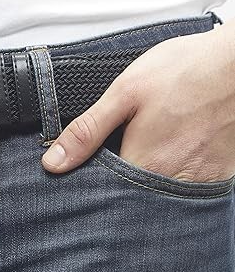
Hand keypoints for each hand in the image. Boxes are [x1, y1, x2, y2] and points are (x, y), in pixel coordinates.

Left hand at [41, 19, 234, 182]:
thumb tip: (54, 163)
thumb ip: (87, 131)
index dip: (89, 188)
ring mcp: (199, 181)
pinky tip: (169, 155)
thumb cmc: (186, 71)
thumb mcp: (125, 93)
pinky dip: (171, 178)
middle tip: (119, 160)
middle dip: (117, 188)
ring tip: (146, 153)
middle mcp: (172, 181)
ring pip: (158, 195)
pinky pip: (186, 189)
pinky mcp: (219, 175)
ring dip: (144, 183)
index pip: (103, 195)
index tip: (84, 175)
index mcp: (144, 163)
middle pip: (131, 200)